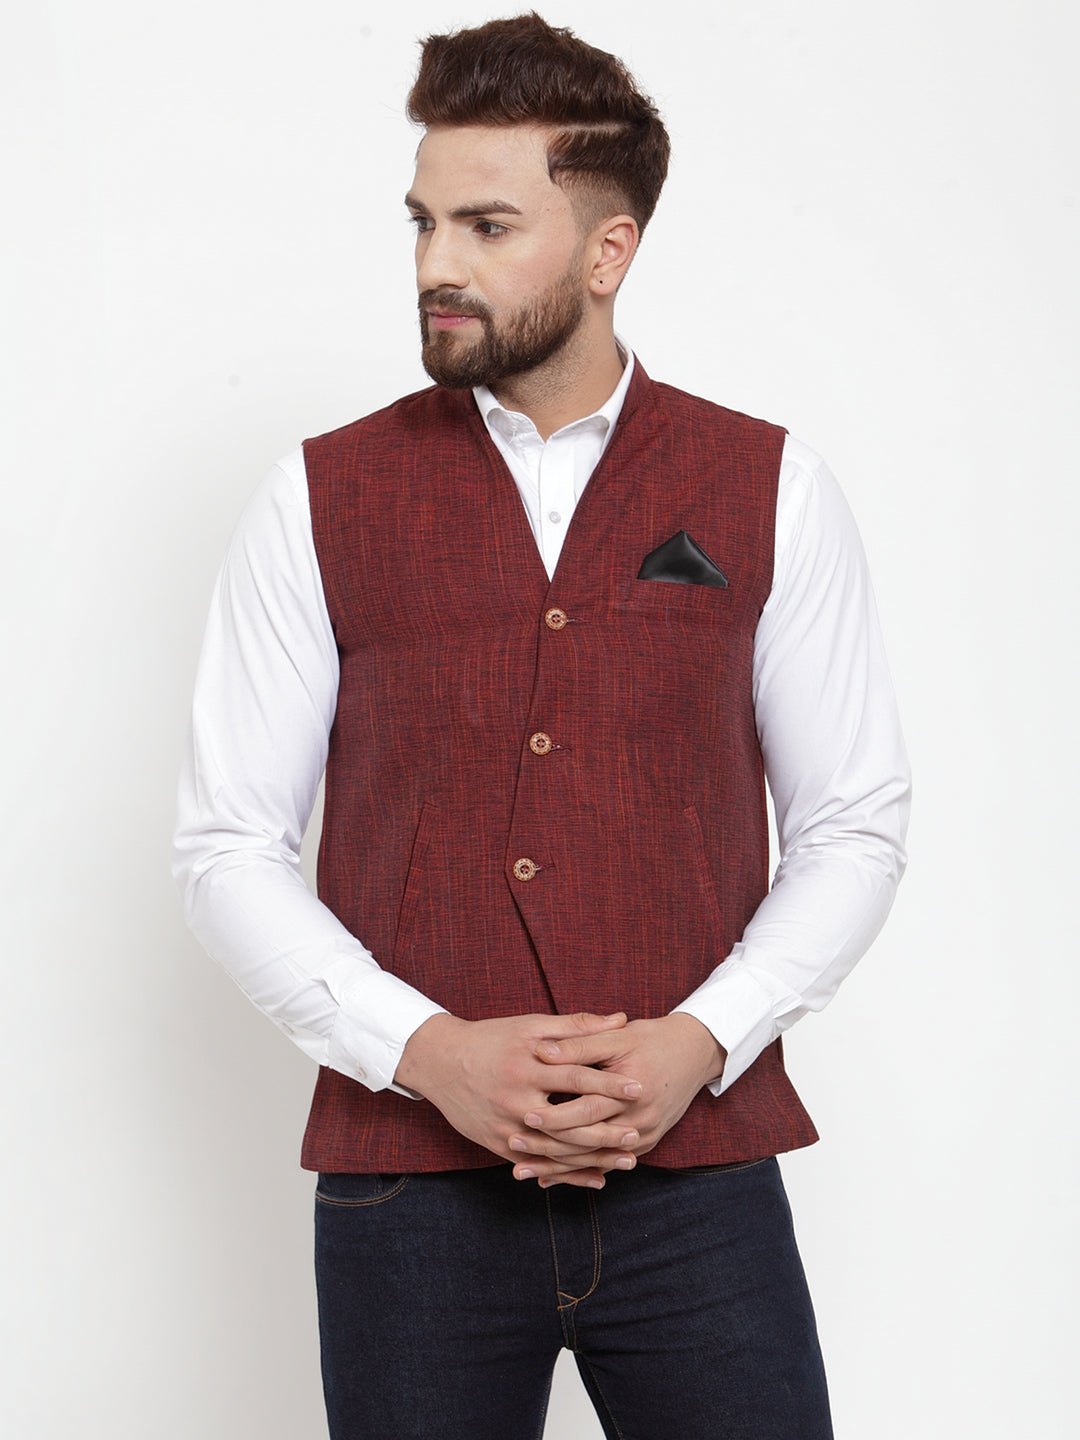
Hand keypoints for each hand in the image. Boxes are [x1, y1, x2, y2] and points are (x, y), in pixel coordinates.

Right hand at [393, 1011, 644, 1186]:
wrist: (439, 1061)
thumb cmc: (491, 1039)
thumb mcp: (530, 1025)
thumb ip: (577, 1026)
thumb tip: (621, 1019)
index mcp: (527, 1066)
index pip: (574, 1077)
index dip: (607, 1084)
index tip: (638, 1088)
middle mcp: (516, 1100)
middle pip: (568, 1121)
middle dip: (605, 1130)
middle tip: (638, 1134)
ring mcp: (506, 1126)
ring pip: (556, 1150)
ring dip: (594, 1157)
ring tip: (628, 1159)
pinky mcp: (498, 1145)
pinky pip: (538, 1164)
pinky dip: (567, 1174)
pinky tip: (596, 1177)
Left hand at [507, 1013, 725, 1186]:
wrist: (693, 1054)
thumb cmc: (651, 1040)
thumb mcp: (617, 1037)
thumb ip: (580, 1044)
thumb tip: (543, 1050)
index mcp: (631, 1092)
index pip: (586, 1110)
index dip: (554, 1114)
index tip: (523, 1115)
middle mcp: (639, 1122)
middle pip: (586, 1142)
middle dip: (547, 1147)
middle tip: (512, 1145)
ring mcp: (643, 1137)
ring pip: (593, 1159)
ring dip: (556, 1168)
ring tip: (520, 1170)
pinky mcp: (642, 1145)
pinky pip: (604, 1163)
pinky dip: (576, 1171)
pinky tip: (548, 1177)